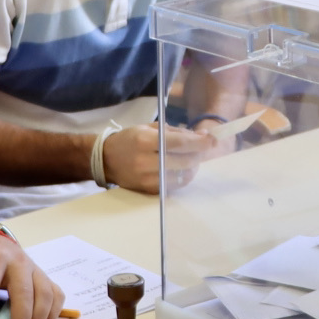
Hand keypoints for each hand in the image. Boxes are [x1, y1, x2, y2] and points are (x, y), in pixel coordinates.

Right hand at [100, 123, 219, 193]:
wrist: (105, 160)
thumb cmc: (129, 139)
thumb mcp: (150, 128)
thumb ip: (177, 132)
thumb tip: (202, 137)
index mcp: (146, 140)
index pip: (180, 143)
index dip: (200, 142)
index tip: (213, 139)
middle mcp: (146, 161)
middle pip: (185, 162)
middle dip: (198, 154)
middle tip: (201, 148)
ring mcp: (147, 179)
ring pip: (182, 176)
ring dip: (192, 167)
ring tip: (190, 158)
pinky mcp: (148, 190)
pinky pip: (174, 185)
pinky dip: (181, 176)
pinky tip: (179, 169)